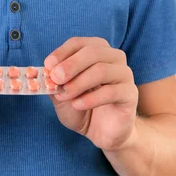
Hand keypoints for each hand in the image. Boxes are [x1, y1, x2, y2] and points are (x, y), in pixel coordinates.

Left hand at [44, 37, 137, 151]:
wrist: (103, 132)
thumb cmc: (82, 106)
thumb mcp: (62, 93)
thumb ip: (55, 82)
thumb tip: (45, 71)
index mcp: (96, 50)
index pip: (78, 43)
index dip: (62, 52)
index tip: (48, 65)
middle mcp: (113, 57)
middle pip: (92, 52)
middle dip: (70, 65)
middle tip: (56, 78)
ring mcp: (124, 74)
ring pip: (101, 70)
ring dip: (79, 83)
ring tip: (65, 95)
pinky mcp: (130, 94)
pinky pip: (111, 91)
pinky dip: (91, 98)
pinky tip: (77, 105)